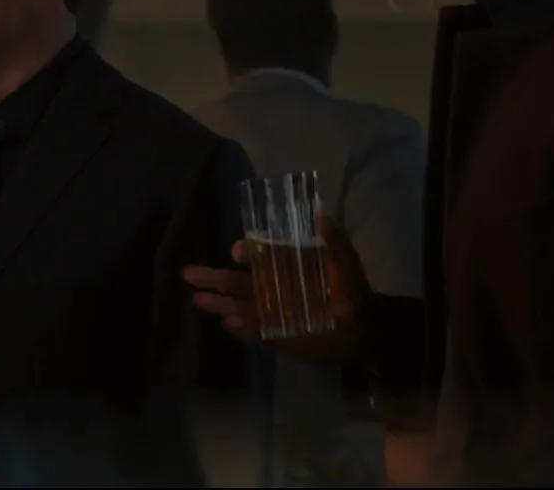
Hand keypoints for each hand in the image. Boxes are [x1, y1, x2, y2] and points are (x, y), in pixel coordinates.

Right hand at [182, 212, 367, 362]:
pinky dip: (241, 329)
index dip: (245, 252)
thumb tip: (320, 215)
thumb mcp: (348, 263)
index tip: (239, 253)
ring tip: (199, 300)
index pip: (257, 256)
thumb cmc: (353, 293)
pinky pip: (254, 332)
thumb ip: (335, 240)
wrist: (365, 331)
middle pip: (238, 282)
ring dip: (220, 303)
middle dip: (214, 278)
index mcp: (283, 267)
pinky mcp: (275, 337)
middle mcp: (272, 289)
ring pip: (238, 306)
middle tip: (189, 273)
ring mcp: (270, 314)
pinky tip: (227, 323)